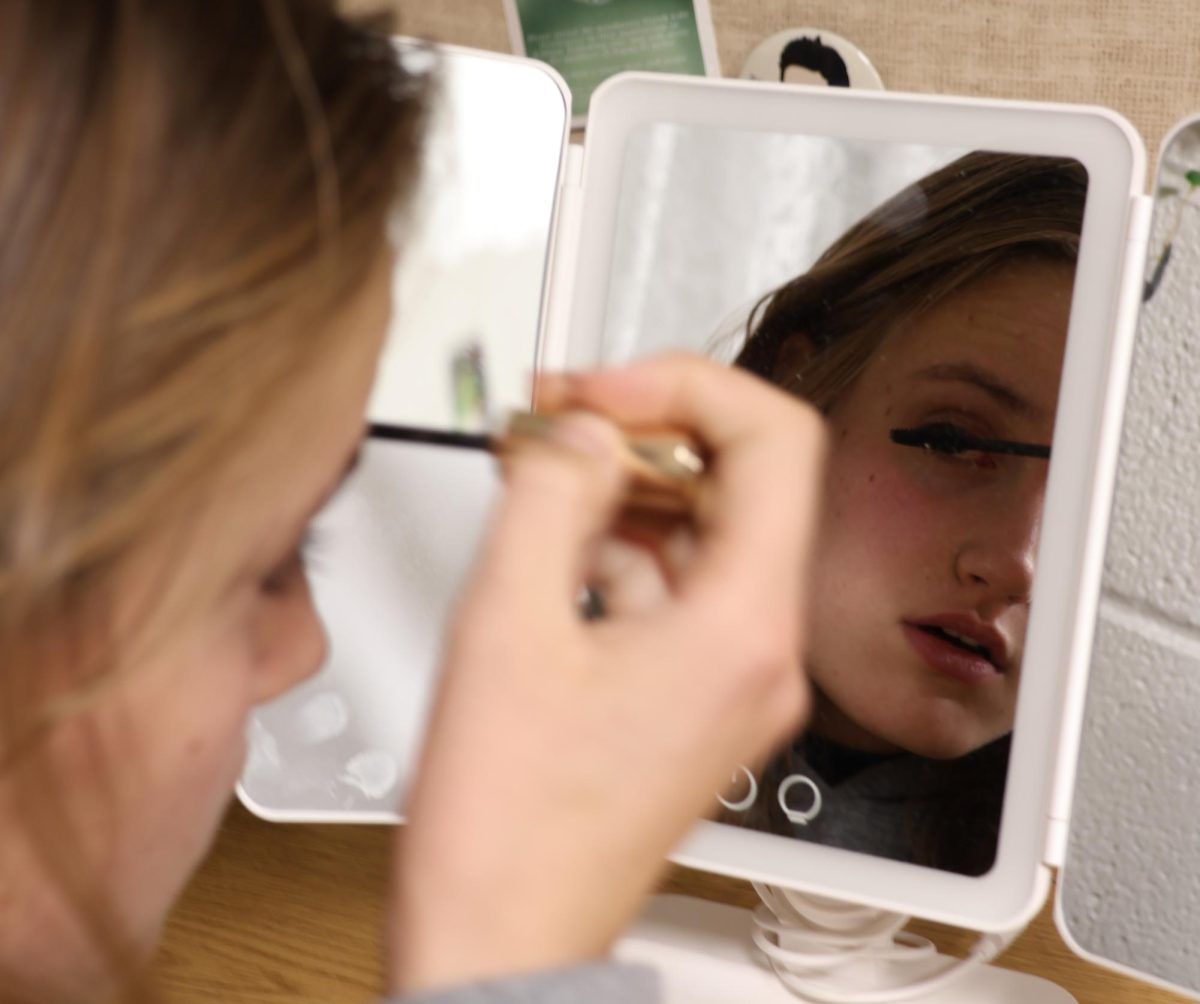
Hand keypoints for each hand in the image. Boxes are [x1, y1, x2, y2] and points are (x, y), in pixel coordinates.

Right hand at [388, 353, 825, 992]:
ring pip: (705, 530)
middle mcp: (761, 653)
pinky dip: (622, 545)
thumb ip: (546, 495)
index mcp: (743, 628)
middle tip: (562, 418)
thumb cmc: (508, 829)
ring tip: (542, 476)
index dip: (685, 386)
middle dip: (647, 433)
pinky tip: (553, 543)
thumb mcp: (505, 626)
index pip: (775, 440)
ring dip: (628, 488)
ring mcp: (734, 677)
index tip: (606, 389)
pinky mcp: (697, 695)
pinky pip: (678, 585)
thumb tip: (577, 429)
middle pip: (741, 480)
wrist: (503, 935)